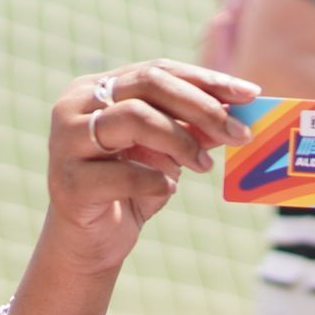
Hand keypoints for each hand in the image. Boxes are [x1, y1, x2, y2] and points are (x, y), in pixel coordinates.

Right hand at [43, 60, 257, 275]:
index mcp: (95, 89)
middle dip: (201, 107)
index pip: (157, 70)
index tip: (249, 94)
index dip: (206, 80)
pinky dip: (155, 180)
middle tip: (238, 133)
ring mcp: (66, 142)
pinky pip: (124, 173)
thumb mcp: (166, 154)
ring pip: (134, 118)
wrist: (90, 244)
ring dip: (180, 141)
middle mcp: (74, 106)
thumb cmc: (129, 191)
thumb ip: (192, 129)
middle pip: (148, 85)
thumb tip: (237, 111)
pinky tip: (166, 190)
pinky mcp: (68, 183)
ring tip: (203, 166)